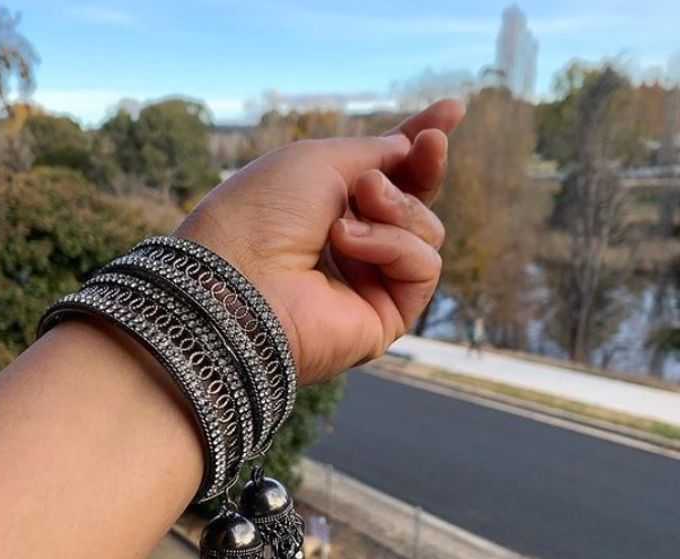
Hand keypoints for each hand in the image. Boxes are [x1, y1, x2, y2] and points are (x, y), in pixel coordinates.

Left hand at [175, 99, 464, 383]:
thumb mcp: (318, 160)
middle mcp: (350, 249)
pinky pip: (422, 266)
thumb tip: (411, 148)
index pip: (387, 177)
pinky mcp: (384, 318)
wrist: (237, 278)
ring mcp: (368, 285)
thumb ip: (373, 153)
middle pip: (416, 203)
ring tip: (355, 206)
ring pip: (426, 232)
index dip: (418, 144)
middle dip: (425, 167)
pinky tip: (348, 243)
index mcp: (326, 210)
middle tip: (427, 144)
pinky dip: (393, 245)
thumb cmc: (262, 214)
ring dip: (397, 207)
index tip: (452, 111)